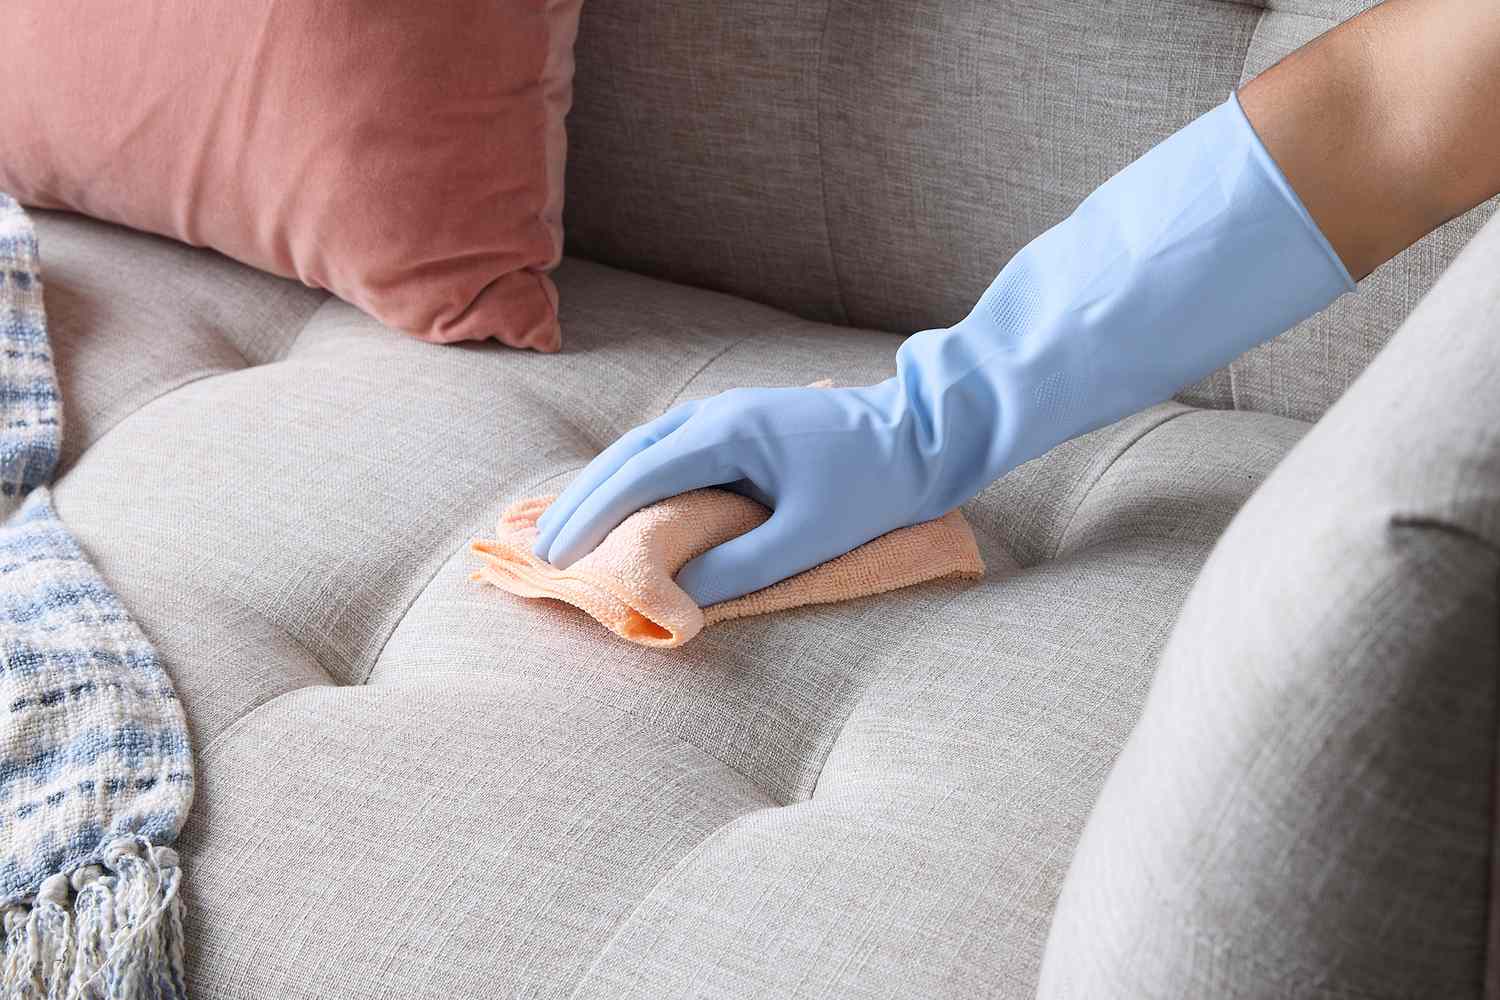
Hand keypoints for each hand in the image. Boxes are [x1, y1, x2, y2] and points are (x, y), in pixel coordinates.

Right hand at [531, 378, 950, 606]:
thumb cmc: (874, 484)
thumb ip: (740, 568)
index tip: (558, 557)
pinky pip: (670, 450)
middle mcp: (716, 414)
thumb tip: (681, 597)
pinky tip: (623, 505)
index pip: (638, 473)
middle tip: (541, 550)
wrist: (925, 433)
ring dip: (603, 488)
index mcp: (727, 432)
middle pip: (628, 455)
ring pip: (645, 449)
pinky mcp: (741, 425)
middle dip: (581, 502)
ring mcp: (727, 413)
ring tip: (566, 530)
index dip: (593, 517)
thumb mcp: (808, 536)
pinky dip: (635, 479)